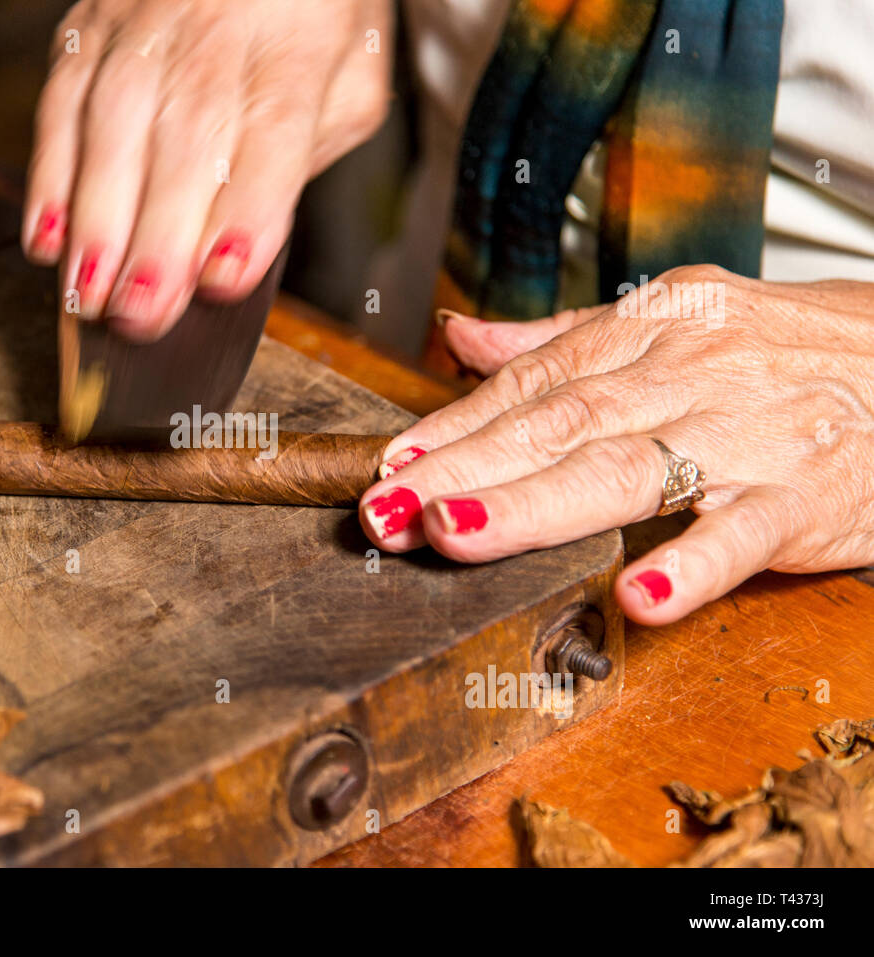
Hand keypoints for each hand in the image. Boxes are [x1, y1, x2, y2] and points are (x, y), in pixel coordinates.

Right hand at [23, 0, 391, 339]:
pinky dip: (49, 176)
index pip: (273, 130)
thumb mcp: (348, 76)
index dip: (247, 208)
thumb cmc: (307, 16)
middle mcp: (219, 23)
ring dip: (97, 219)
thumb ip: (308, 151)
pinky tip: (46, 239)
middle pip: (187, 135)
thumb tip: (240, 240)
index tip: (224, 279)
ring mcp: (147, 18)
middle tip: (142, 315)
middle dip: (159, 237)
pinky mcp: (91, 21)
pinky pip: (62, 98)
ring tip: (89, 294)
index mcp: (296, 43)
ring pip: (114, 119)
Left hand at [359, 265, 873, 624]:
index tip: (387, 463)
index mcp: (652, 330)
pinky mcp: (807, 497)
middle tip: (384, 511)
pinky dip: (691, 566)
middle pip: (558, 424)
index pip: (533, 383)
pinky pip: (743, 534)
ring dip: (533, 505)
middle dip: (461, 468)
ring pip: (628, 471)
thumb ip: (565, 337)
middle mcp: (690, 374)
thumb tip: (460, 340)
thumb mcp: (679, 320)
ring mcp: (748, 436)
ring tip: (455, 533)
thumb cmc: (791, 350)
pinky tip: (636, 600)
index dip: (453, 424)